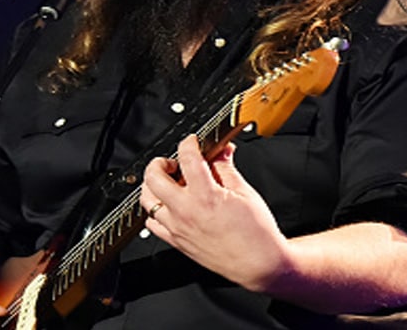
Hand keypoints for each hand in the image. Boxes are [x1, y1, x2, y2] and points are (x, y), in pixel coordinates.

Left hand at [139, 135, 291, 291]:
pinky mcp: (176, 242)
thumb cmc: (256, 234)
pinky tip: (170, 206)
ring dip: (154, 185)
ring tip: (169, 182)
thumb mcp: (244, 192)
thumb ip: (226, 168)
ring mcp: (178, 228)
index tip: (192, 142)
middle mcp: (186, 211)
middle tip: (173, 162)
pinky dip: (156, 210)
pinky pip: (152, 223)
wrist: (258, 263)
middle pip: (154, 177)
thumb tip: (221, 151)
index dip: (188, 143)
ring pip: (147, 199)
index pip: (186, 157)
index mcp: (205, 195)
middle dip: (160, 162)